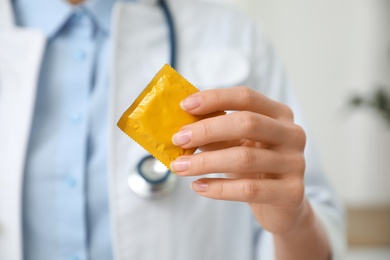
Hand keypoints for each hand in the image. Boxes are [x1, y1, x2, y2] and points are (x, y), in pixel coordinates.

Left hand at [170, 86, 306, 233]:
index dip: (214, 98)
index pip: (246, 97)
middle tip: (178, 139)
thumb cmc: (254, 168)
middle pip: (247, 123)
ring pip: (245, 157)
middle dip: (207, 130)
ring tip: (180, 167)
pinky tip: (198, 186)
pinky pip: (249, 189)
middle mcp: (292, 134)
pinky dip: (219, 188)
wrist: (282, 205)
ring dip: (205, 162)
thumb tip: (182, 126)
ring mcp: (295, 163)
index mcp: (278, 114)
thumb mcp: (236, 145)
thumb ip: (215, 132)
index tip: (184, 105)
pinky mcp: (292, 192)